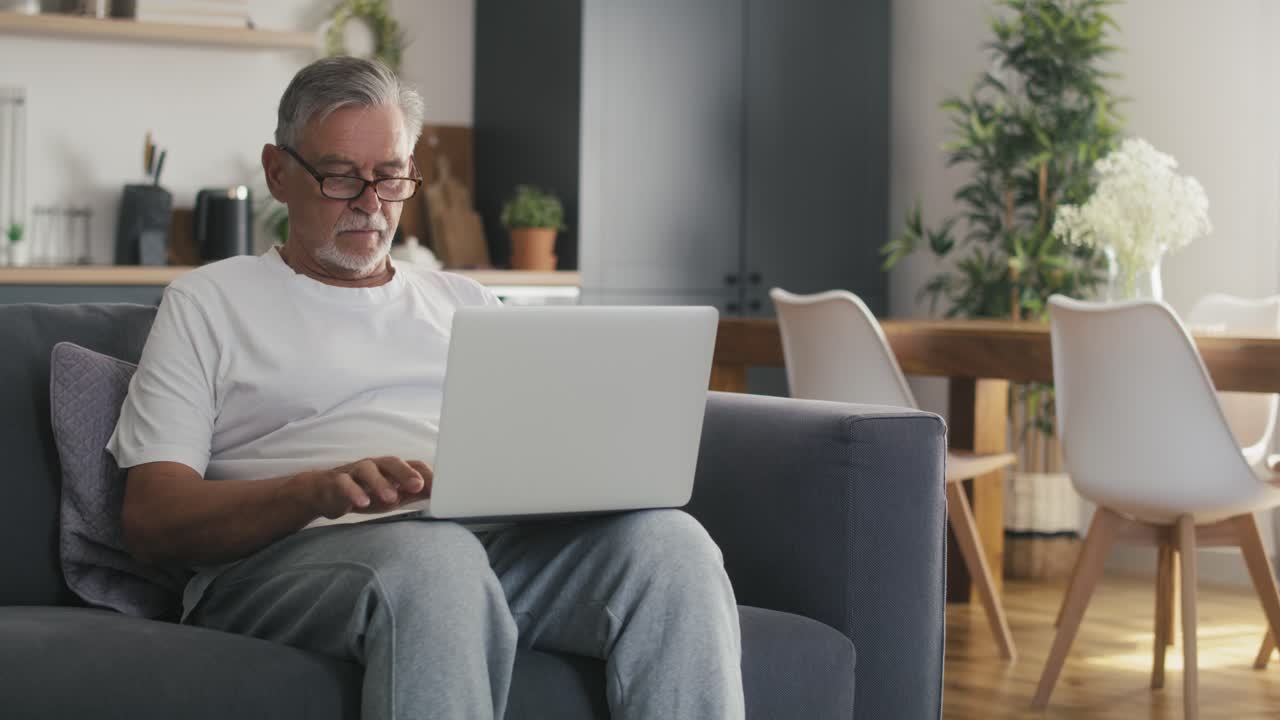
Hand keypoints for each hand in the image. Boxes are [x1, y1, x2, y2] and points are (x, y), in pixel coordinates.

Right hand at [296, 457, 432, 518]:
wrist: (323, 493)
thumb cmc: (364, 493)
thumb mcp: (392, 496)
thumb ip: (413, 494)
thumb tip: (440, 494)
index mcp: (391, 469)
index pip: (413, 465)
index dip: (428, 475)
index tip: (443, 488)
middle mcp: (375, 466)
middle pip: (392, 462)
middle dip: (406, 473)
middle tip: (418, 486)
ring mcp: (355, 471)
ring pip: (368, 470)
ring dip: (380, 483)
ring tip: (391, 499)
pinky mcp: (336, 481)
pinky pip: (345, 484)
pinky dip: (354, 492)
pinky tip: (363, 503)